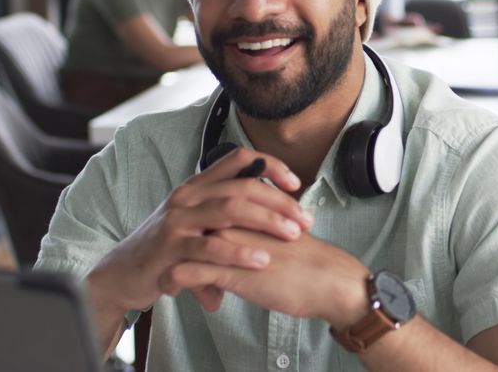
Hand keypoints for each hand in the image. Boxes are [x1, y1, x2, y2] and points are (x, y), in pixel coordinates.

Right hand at [86, 148, 313, 318]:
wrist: (123, 273)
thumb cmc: (167, 248)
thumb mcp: (197, 224)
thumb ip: (227, 216)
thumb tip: (271, 212)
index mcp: (197, 185)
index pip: (238, 159)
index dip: (270, 165)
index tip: (296, 183)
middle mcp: (187, 195)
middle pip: (242, 186)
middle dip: (279, 202)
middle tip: (306, 219)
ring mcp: (177, 220)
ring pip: (230, 210)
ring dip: (266, 222)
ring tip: (292, 235)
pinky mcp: (169, 248)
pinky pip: (209, 247)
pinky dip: (238, 253)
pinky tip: (261, 260)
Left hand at [159, 229, 371, 327]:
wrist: (330, 280)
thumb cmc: (310, 260)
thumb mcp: (279, 231)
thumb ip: (258, 226)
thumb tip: (242, 234)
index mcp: (247, 206)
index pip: (207, 208)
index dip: (195, 226)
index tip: (190, 242)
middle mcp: (234, 219)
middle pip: (191, 224)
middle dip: (179, 245)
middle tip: (173, 261)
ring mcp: (229, 243)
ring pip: (183, 246)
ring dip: (171, 263)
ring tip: (166, 280)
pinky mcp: (229, 270)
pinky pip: (187, 273)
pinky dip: (176, 281)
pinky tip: (174, 290)